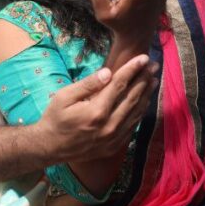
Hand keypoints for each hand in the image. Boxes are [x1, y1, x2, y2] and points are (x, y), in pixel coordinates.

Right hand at [35, 55, 158, 163]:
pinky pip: (132, 126)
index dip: (132, 69)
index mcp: (97, 111)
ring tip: (154, 80)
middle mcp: (109, 125)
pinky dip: (140, 112)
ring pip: (136, 112)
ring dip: (146, 95)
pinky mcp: (114, 146)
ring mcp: (114, 138)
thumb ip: (88, 84)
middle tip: (154, 66)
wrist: (50, 148)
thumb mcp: (64, 97)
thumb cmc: (55, 118)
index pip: (120, 85)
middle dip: (144, 79)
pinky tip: (144, 102)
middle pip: (132, 97)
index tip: (143, 57)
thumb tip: (108, 72)